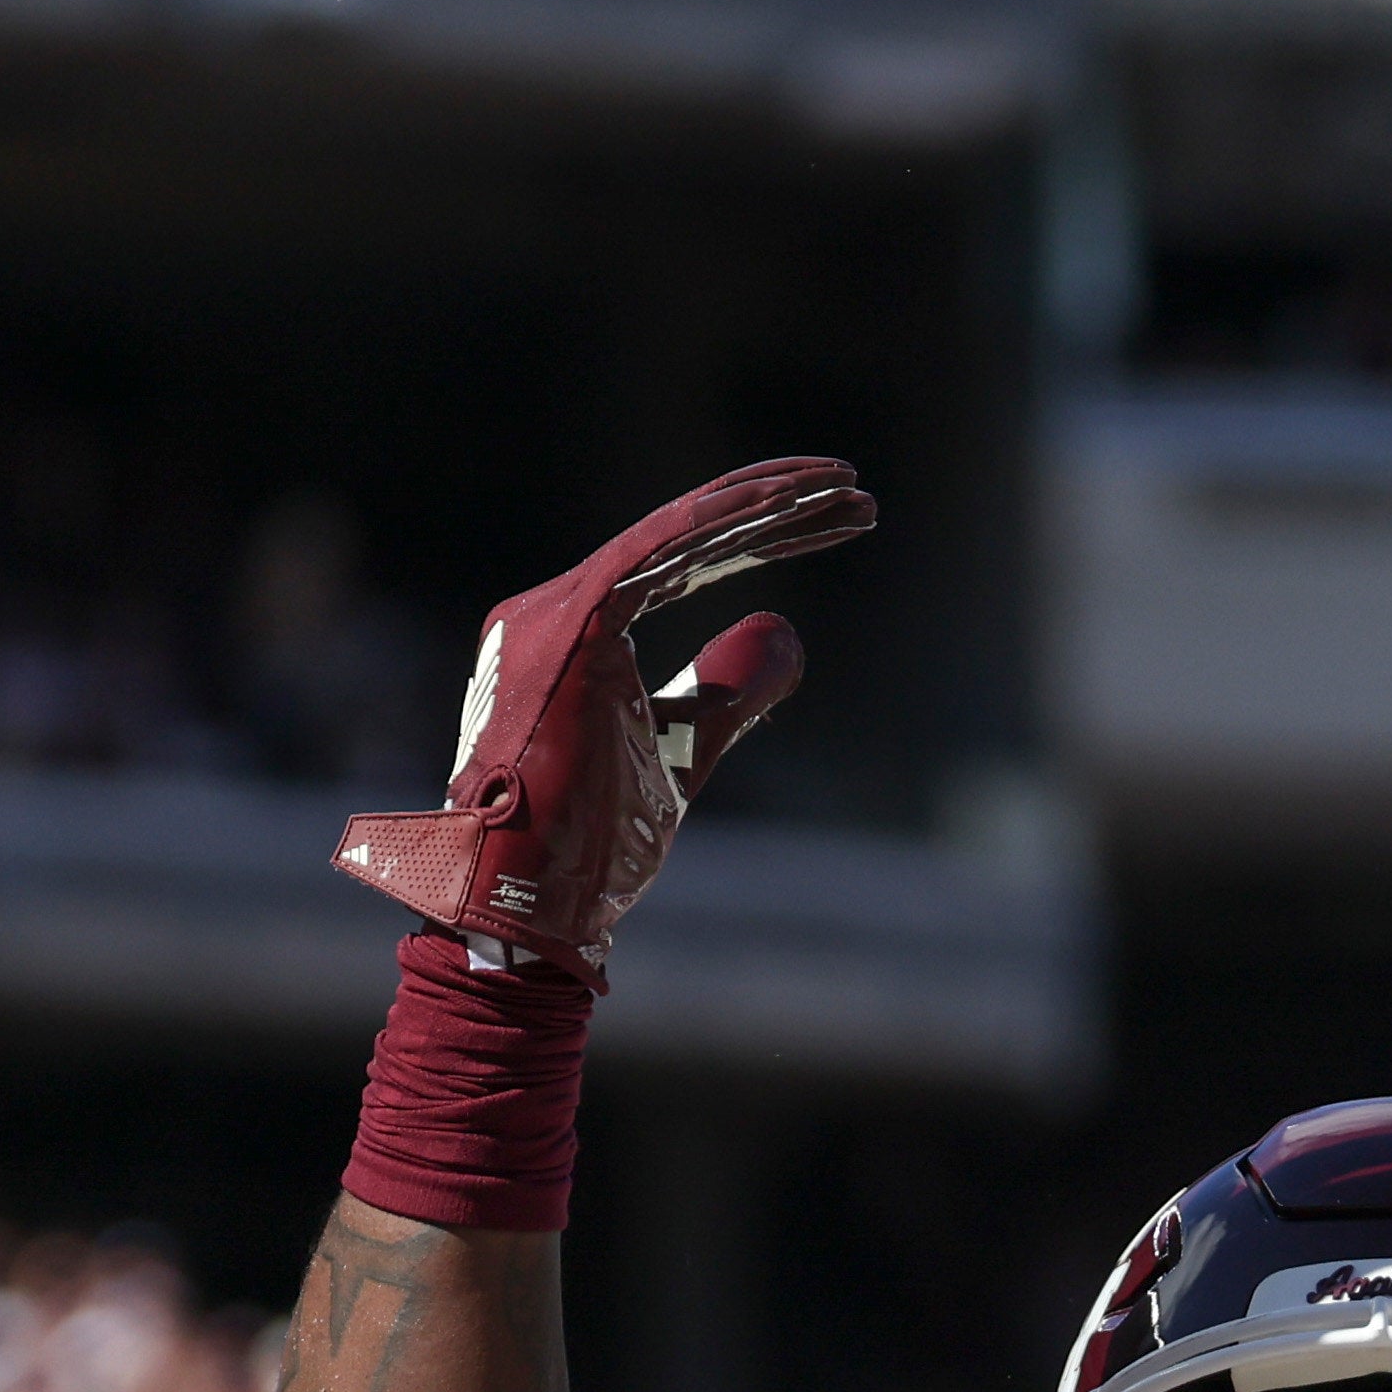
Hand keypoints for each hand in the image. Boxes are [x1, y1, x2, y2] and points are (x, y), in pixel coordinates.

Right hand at [331, 460, 872, 989]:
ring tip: (851, 488)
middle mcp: (555, 606)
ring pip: (683, 531)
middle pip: (687, 536)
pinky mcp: (574, 621)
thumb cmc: (592, 849)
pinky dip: (733, 521)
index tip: (840, 525)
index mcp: (574, 633)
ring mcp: (558, 609)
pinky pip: (666, 548)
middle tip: (861, 496)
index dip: (761, 540)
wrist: (530, 903)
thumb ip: (726, 693)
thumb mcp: (682, 754)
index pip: (681, 563)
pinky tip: (795, 498)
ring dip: (772, 504)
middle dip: (780, 510)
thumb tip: (785, 630)